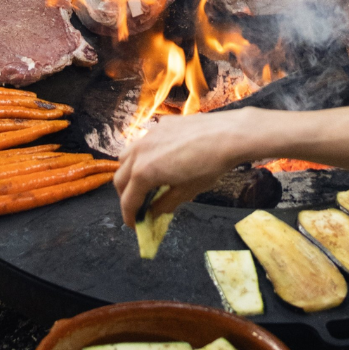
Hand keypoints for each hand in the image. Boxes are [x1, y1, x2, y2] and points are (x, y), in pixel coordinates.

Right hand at [115, 110, 254, 226]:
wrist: (228, 135)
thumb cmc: (209, 166)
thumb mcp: (187, 192)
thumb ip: (164, 204)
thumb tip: (153, 212)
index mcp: (144, 172)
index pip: (128, 200)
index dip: (129, 216)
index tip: (135, 224)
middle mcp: (140, 152)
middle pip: (120, 178)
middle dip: (126, 195)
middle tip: (138, 206)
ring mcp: (149, 135)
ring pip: (126, 156)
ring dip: (129, 172)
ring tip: (145, 181)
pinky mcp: (161, 124)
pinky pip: (144, 142)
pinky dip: (144, 155)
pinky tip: (161, 160)